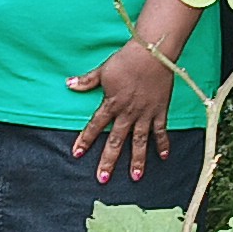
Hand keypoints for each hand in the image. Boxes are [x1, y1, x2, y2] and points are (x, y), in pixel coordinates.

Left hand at [68, 39, 177, 182]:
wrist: (153, 53)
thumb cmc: (126, 60)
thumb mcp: (103, 70)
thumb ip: (87, 81)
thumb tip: (68, 84)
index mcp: (112, 103)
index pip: (95, 125)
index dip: (85, 140)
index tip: (77, 153)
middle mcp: (128, 113)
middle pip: (116, 140)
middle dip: (108, 160)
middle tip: (103, 178)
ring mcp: (145, 114)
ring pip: (139, 141)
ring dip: (137, 160)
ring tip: (135, 177)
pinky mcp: (160, 111)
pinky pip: (161, 131)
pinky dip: (163, 144)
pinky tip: (163, 157)